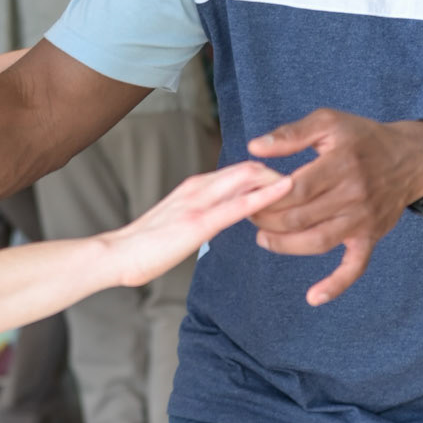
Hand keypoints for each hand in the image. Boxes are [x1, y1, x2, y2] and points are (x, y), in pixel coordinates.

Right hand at [111, 159, 290, 287]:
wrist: (116, 254)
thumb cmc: (143, 246)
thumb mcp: (178, 225)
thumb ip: (199, 217)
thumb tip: (217, 221)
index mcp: (195, 188)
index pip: (240, 171)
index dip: (267, 174)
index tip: (289, 183)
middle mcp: (199, 187)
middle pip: (249, 168)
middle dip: (279, 172)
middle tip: (307, 182)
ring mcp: (199, 202)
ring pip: (248, 178)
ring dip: (278, 179)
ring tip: (307, 181)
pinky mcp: (199, 222)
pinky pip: (239, 204)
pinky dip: (265, 196)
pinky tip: (286, 191)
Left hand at [246, 110, 422, 305]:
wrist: (410, 158)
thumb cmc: (363, 138)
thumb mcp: (329, 122)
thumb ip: (292, 134)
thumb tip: (255, 147)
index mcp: (340, 164)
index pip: (295, 189)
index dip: (267, 197)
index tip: (252, 195)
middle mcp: (353, 194)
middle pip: (300, 217)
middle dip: (268, 220)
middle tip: (251, 215)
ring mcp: (362, 220)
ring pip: (317, 242)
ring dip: (285, 246)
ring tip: (263, 239)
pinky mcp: (370, 237)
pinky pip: (354, 267)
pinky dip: (335, 285)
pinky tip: (313, 297)